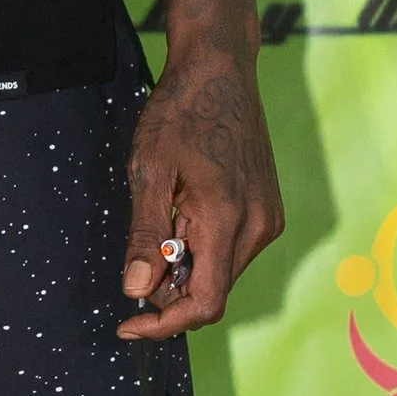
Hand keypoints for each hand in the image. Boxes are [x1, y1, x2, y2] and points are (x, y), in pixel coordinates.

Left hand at [118, 40, 282, 338]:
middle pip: (212, 292)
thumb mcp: (148, 172)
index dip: (163, 324)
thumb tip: (136, 290)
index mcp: (228, 220)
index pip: (204, 303)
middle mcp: (258, 227)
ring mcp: (268, 219)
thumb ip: (144, 236)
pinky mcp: (268, 211)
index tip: (128, 325)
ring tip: (162, 222)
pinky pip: (232, 251)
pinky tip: (182, 216)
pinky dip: (202, 251)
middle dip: (169, 292)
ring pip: (221, 273)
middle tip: (137, 260)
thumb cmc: (181, 112)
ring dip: (185, 269)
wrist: (220, 70)